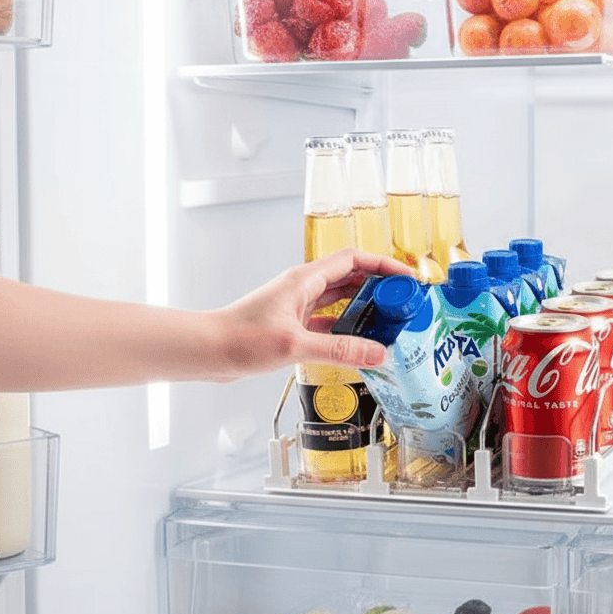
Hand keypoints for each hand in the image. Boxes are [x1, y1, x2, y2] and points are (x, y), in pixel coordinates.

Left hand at [214, 248, 414, 379]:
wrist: (206, 350)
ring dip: (364, 307)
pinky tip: (358, 342)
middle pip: (351, 277)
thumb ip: (338, 350)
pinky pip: (328, 321)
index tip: (406, 277)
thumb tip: (377, 353)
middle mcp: (303, 288)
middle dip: (380, 286)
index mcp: (305, 280)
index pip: (353, 260)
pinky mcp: (292, 325)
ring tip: (388, 321)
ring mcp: (298, 306)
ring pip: (341, 299)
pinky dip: (346, 328)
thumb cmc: (238, 338)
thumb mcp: (294, 344)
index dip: (383, 264)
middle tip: (403, 302)